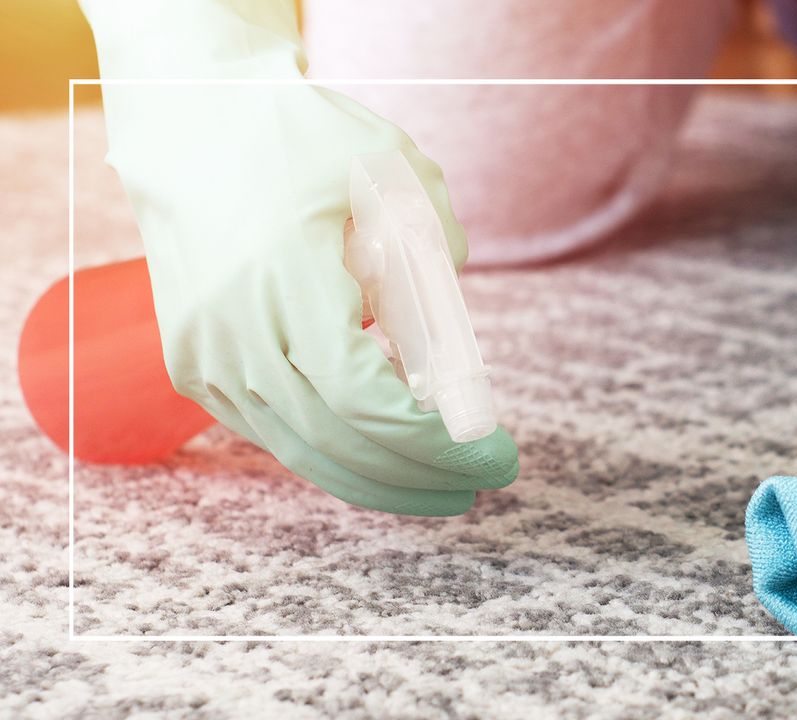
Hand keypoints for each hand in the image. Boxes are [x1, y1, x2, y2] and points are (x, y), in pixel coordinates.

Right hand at [85, 0, 517, 514]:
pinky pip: (274, 434)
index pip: (358, 398)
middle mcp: (231, 328)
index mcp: (282, 278)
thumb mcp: (391, 174)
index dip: (429, 440)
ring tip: (448, 482)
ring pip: (301, 449)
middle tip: (488, 477)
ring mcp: (204, 355)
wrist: (192, 126)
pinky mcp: (195, 367)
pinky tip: (389, 453)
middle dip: (421, 472)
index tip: (493, 452)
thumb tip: (454, 345)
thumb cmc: (302, 142)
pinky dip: (336, 454)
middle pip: (335, 439)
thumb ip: (435, 253)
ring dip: (381, 478)